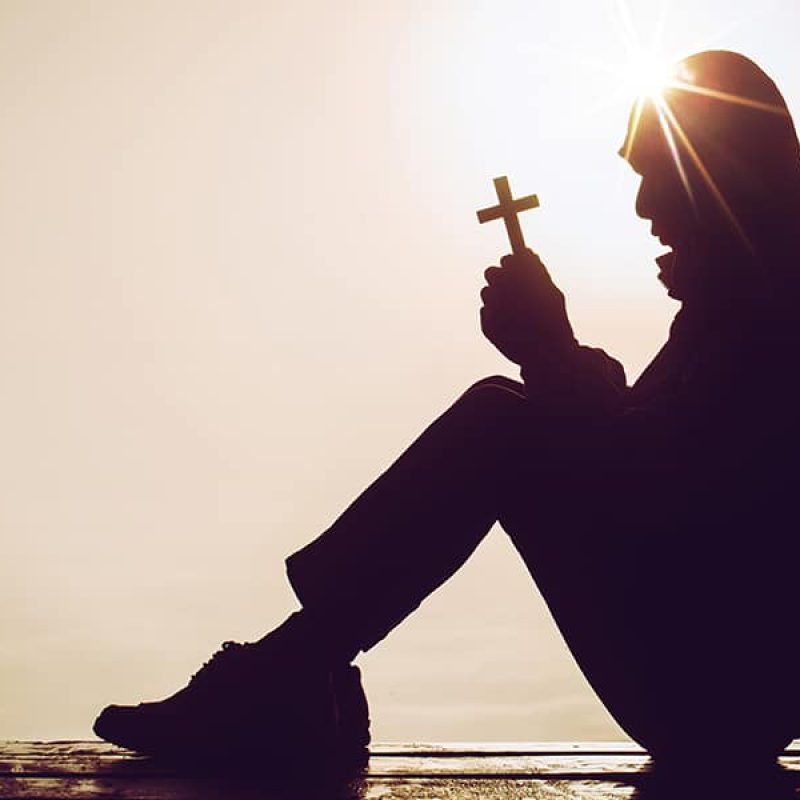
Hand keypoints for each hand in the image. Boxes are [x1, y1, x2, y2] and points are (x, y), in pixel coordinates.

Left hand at [480, 250, 575, 367]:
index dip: (512, 264)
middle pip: (491, 272)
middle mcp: (504, 290)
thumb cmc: (554, 322)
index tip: (516, 269)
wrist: (548, 356)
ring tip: (513, 310)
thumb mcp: (553, 294)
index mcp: (522, 278)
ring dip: (497, 297)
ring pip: (486, 292)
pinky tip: (509, 325)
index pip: (508, 260)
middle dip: (500, 277)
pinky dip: (495, 316)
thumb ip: (538, 272)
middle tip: (509, 286)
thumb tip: (526, 252)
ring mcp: (493, 308)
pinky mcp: (487, 326)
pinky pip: (486, 312)